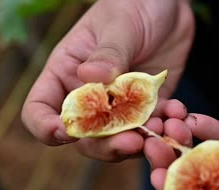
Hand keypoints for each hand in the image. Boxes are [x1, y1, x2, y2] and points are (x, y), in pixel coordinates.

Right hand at [21, 0, 193, 161]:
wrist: (168, 4)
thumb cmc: (133, 4)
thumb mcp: (119, 23)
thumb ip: (108, 52)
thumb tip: (89, 77)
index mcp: (66, 73)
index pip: (40, 109)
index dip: (46, 127)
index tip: (67, 131)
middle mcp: (89, 96)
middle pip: (85, 138)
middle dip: (106, 146)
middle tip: (133, 141)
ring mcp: (120, 106)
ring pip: (120, 141)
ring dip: (141, 142)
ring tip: (164, 126)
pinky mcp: (148, 108)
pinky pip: (153, 130)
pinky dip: (166, 129)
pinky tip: (178, 113)